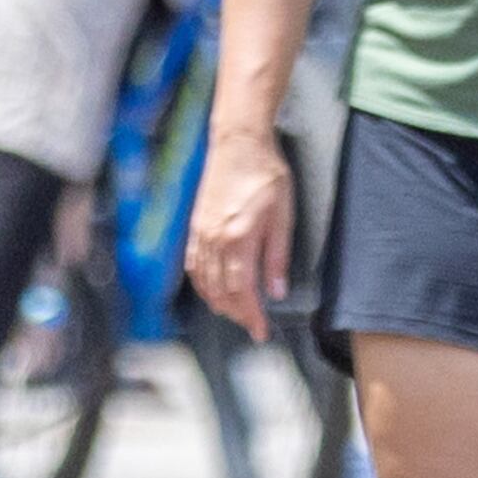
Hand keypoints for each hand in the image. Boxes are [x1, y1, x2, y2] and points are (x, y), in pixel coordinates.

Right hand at [185, 129, 297, 341]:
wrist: (239, 145)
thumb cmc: (265, 175)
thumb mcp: (283, 216)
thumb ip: (277, 257)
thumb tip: (276, 291)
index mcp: (238, 239)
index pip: (242, 291)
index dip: (251, 316)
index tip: (260, 332)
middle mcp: (214, 241)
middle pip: (220, 292)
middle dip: (236, 314)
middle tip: (252, 325)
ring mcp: (200, 234)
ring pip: (204, 282)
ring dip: (218, 303)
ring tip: (235, 314)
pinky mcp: (195, 226)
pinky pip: (194, 265)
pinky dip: (202, 284)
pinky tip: (211, 290)